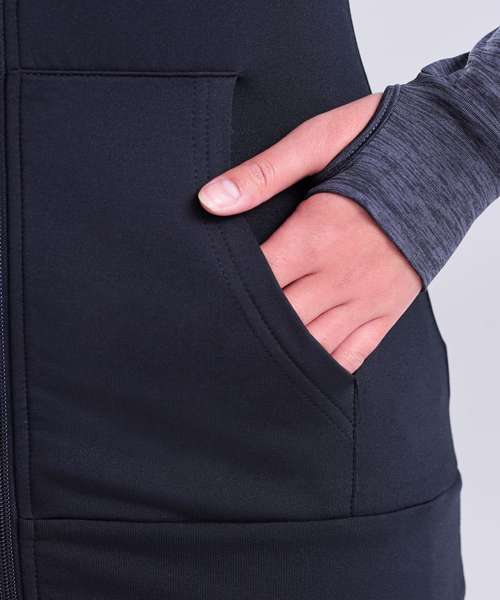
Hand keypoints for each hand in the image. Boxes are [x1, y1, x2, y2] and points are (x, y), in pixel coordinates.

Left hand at [198, 94, 421, 373]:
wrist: (450, 158)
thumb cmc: (383, 146)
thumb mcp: (318, 142)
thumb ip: (264, 173)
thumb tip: (210, 199)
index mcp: (317, 236)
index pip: (258, 280)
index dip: (225, 295)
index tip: (202, 303)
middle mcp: (341, 276)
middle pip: (280, 320)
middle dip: (246, 330)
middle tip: (216, 340)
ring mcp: (367, 298)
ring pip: (313, 345)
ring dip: (280, 357)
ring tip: (248, 364)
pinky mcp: (388, 309)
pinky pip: (354, 352)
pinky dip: (325, 366)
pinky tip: (301, 372)